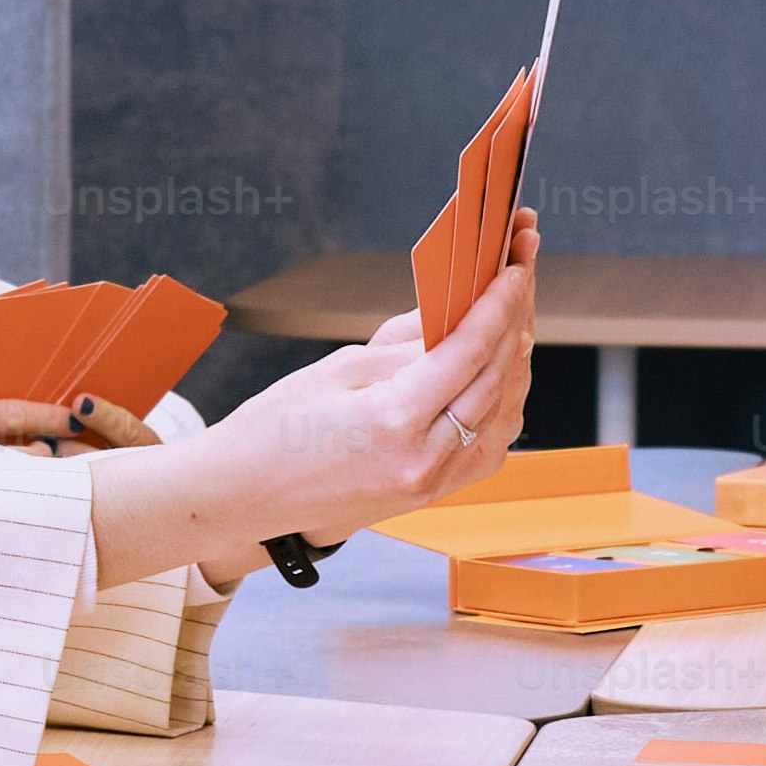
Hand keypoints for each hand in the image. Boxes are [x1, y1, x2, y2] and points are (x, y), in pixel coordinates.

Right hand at [162, 212, 542, 553]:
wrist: (245, 499)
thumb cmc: (274, 430)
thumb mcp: (338, 369)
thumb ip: (406, 344)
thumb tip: (456, 313)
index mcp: (394, 422)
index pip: (469, 351)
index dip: (498, 303)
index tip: (515, 266)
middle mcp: (425, 460)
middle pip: (495, 379)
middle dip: (513, 320)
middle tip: (520, 276)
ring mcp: (433, 484)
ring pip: (503, 413)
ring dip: (514, 360)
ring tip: (514, 313)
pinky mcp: (433, 494)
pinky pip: (489, 443)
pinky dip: (502, 402)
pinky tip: (500, 370)